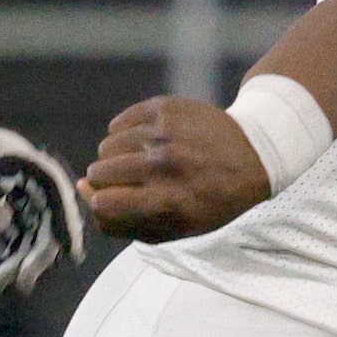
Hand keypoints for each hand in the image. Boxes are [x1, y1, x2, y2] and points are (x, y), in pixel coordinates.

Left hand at [0, 106, 85, 293]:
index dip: (67, 216)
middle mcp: (9, 176)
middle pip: (39, 216)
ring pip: (18, 235)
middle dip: (35, 251)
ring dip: (13, 262)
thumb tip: (5, 224)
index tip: (71, 250)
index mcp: (10, 152)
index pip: (51, 183)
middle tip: (23, 282)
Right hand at [82, 97, 271, 242]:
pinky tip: (147, 141)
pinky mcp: (165, 107)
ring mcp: (165, 133)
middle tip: (132, 181)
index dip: (102, 204)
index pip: (104, 204)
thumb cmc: (211, 199)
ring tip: (143, 161)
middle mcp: (165, 165)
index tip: (113, 201)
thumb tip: (82, 193)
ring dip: (117, 157)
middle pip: (99, 173)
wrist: (253, 154)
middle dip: (107, 181)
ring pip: (107, 146)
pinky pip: (119, 123)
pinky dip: (125, 134)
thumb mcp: (178, 228)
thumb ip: (124, 221)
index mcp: (169, 202)